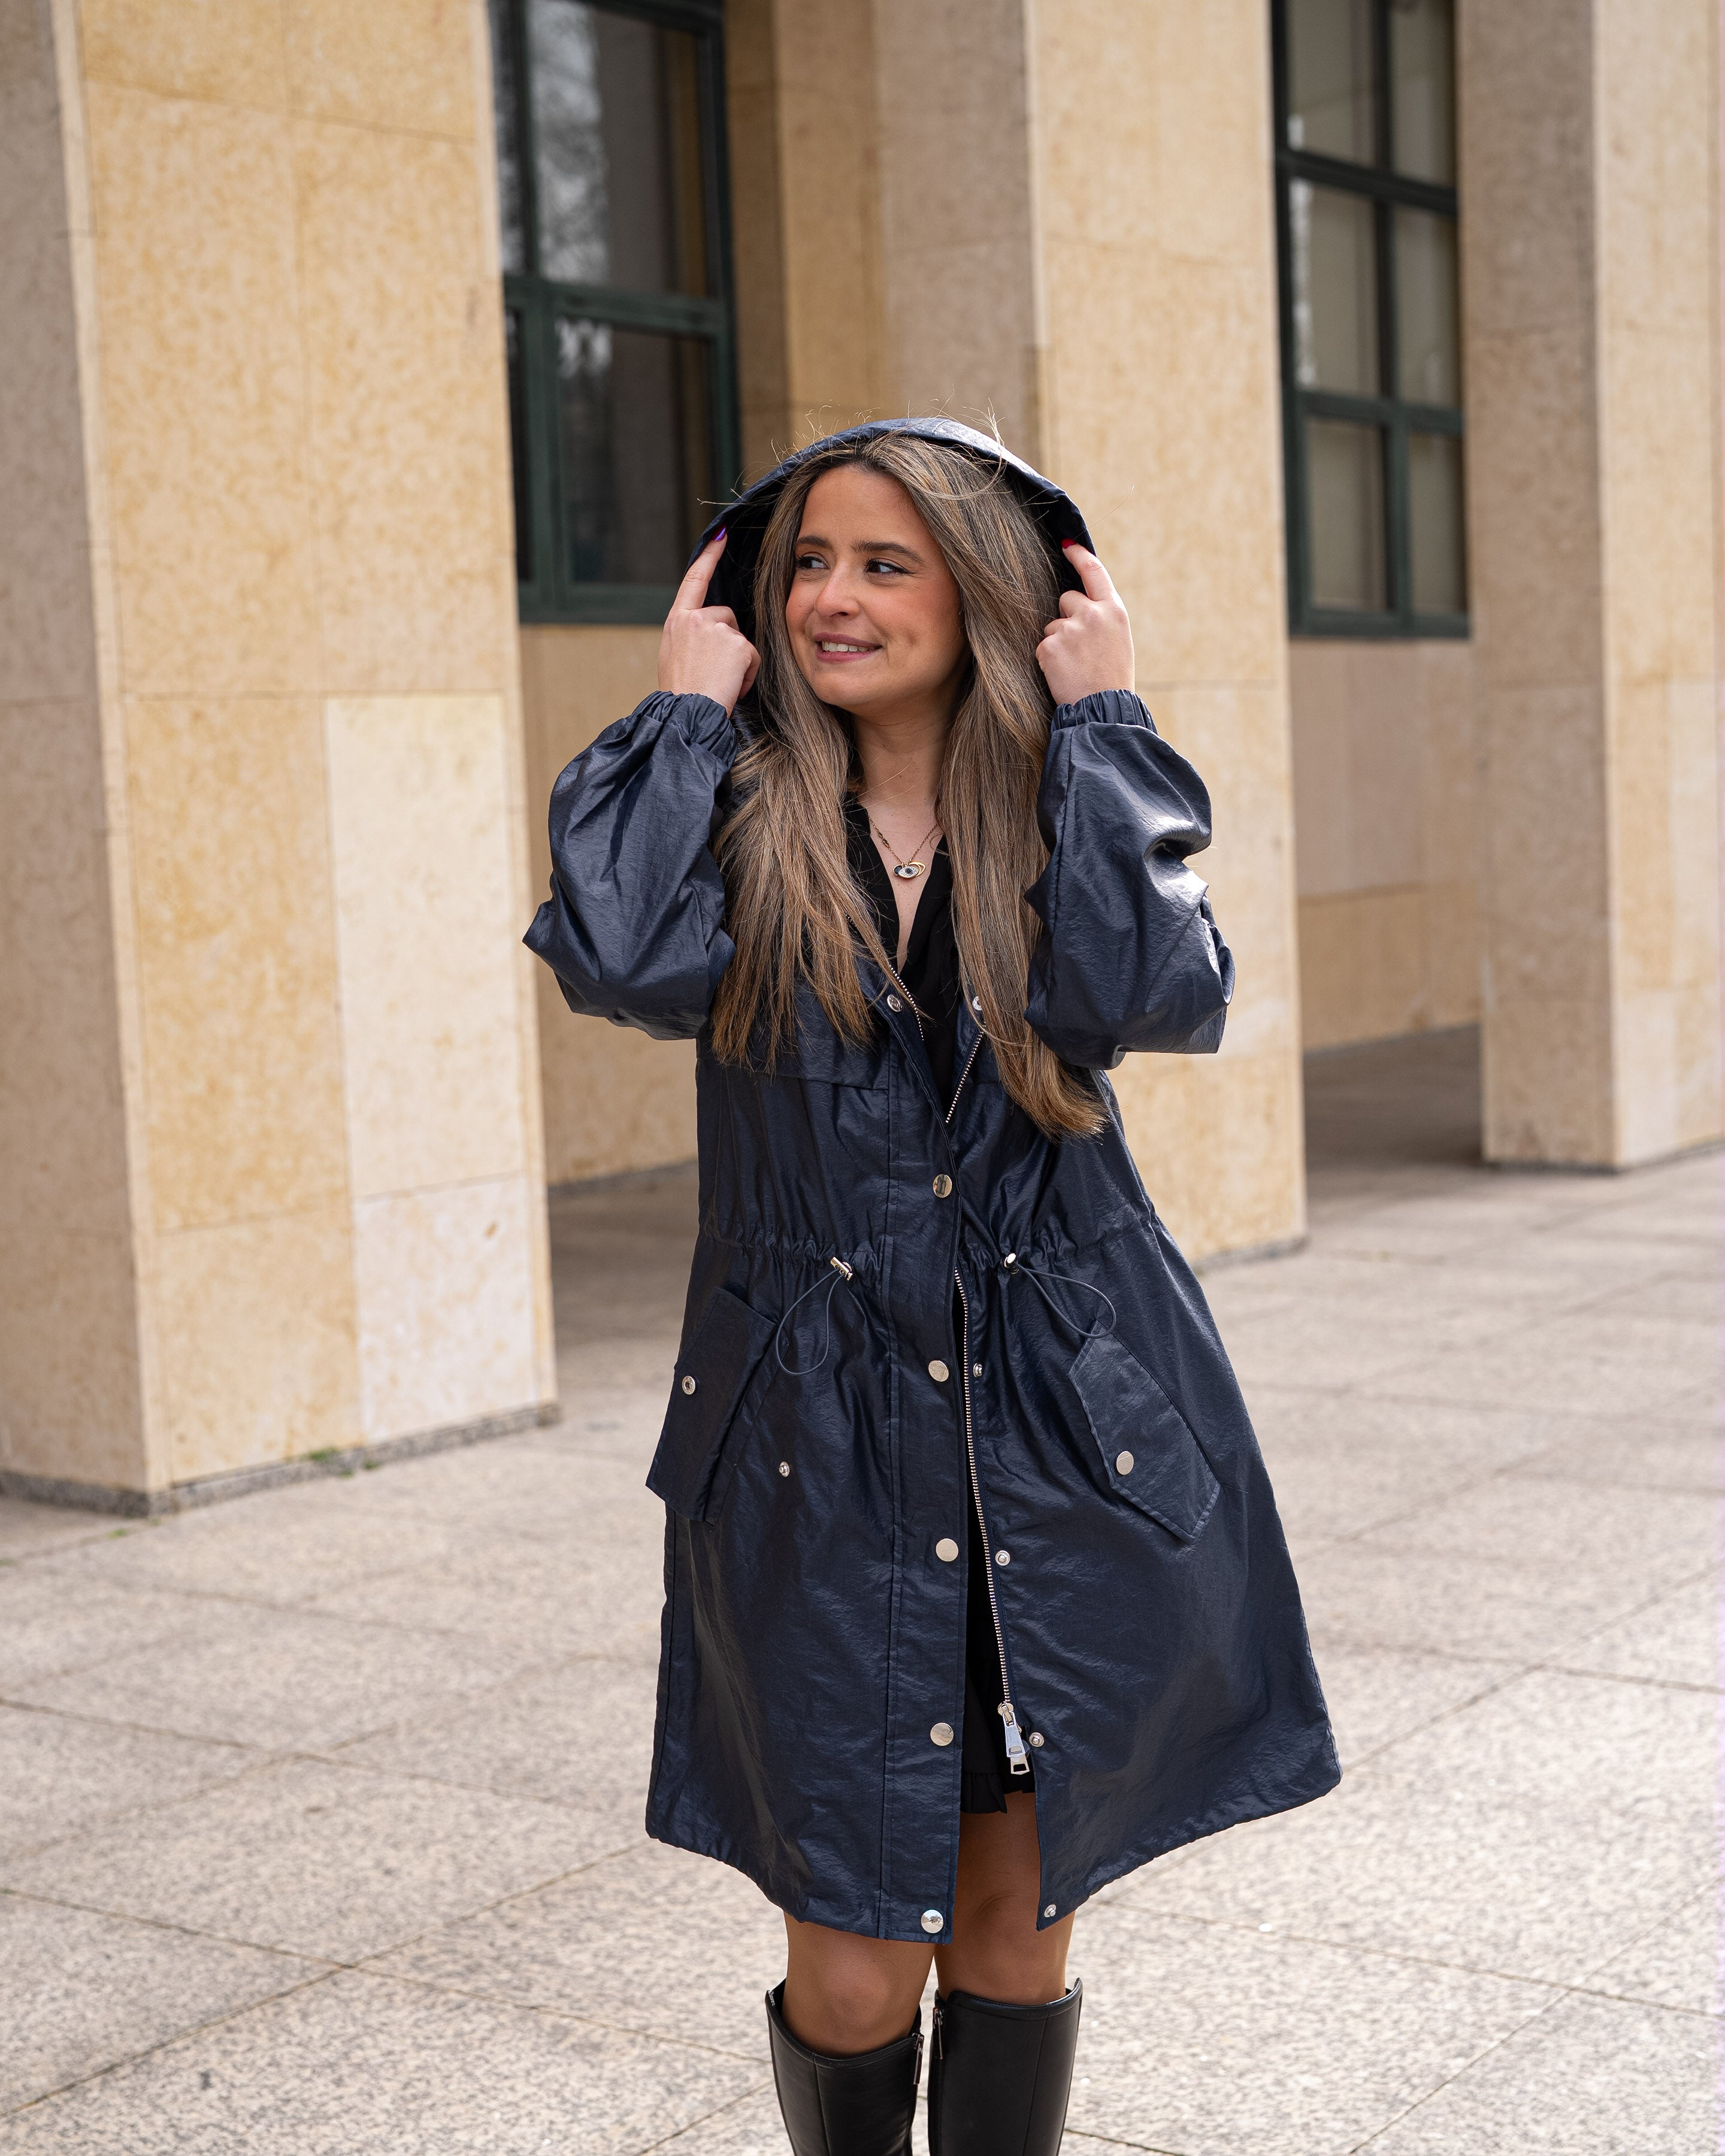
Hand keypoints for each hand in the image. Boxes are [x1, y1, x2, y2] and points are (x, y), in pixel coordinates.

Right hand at [658, 532, 760, 713]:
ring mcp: (715, 628)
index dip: (708, 556)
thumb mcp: (676, 658)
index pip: (694, 580)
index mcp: (676, 622)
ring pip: (741, 640)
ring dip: (737, 663)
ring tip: (719, 683)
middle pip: (727, 618)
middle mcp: (694, 619)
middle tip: (712, 674)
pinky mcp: (736, 643)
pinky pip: (752, 657)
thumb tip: (714, 635)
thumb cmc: (681, 696)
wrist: (684, 715)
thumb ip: (692, 638)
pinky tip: (729, 687)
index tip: (720, 534)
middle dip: (729, 644)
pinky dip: (747, 675)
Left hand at [1035, 542, 1134, 704]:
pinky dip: (1048, 659)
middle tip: (1081, 650)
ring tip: (1075, 666)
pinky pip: (1042, 645)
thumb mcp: (1118, 641)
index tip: (1066, 545)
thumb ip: (1101, 617)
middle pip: (1066, 599)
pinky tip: (1063, 674)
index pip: (1094, 572)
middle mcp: (1092, 614)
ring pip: (1052, 625)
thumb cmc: (1112, 679)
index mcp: (1114, 611)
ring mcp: (1070, 629)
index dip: (1078, 555)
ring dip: (1057, 642)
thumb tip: (1078, 602)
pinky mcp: (1050, 646)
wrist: (1104, 711)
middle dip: (1067, 618)